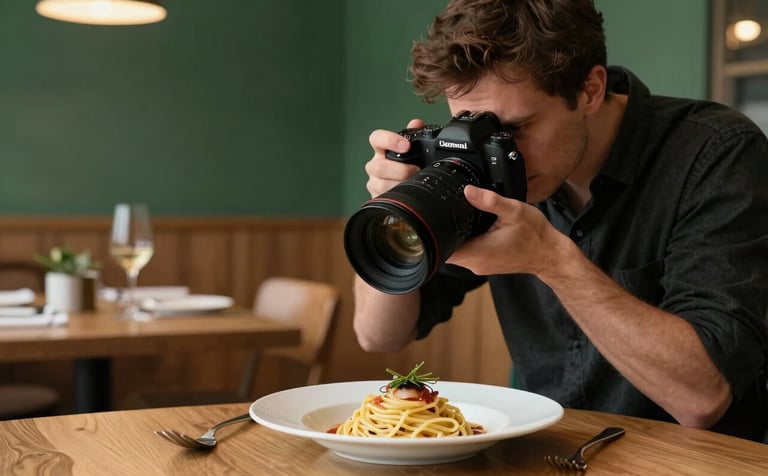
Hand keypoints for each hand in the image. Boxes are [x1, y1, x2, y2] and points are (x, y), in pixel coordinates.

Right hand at [365, 119, 423, 197]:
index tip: (405, 145)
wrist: (403, 191)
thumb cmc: (407, 167)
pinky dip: (396, 197)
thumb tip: (417, 123)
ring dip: (399, 185)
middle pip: (378, 166)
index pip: (376, 139)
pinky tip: (406, 195)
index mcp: (382, 150)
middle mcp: (375, 166)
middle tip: (415, 170)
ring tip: (413, 184)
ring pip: (380, 184)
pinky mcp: (376, 198)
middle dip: (400, 170)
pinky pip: (383, 198)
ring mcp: (374, 182)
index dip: (389, 140)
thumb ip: (414, 135)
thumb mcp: (413, 150)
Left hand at [446, 185, 567, 276]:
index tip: (433, 221)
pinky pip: (469, 254)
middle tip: (447, 214)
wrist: (550, 254)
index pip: (442, 250)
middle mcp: (476, 263)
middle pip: (446, 250)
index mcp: (479, 252)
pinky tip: (475, 229)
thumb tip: (468, 191)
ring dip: (456, 237)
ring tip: (462, 219)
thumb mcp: (514, 211)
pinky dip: (467, 241)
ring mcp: (481, 266)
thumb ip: (489, 200)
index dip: (434, 236)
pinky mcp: (486, 264)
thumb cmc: (535, 236)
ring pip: (457, 252)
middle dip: (444, 232)